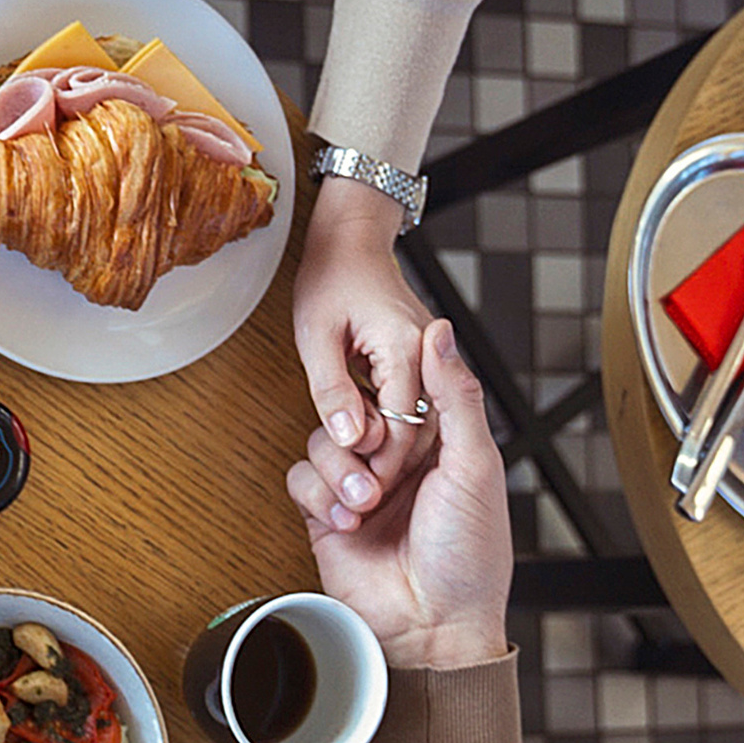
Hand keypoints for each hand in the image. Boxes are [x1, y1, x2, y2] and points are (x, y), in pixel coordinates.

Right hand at [287, 319, 510, 668]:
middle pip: (354, 409)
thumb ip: (455, 396)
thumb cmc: (469, 555)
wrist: (432, 629)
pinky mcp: (326, 515)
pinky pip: (300, 479)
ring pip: (322, 440)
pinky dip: (319, 496)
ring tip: (366, 504)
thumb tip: (441, 330)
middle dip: (362, 436)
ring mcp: (359, 487)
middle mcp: (396, 461)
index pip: (399, 388)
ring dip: (339, 470)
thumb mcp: (474, 466)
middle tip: (379, 462)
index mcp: (438, 442)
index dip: (391, 394)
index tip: (395, 410)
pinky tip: (347, 522)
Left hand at [292, 179, 434, 528]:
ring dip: (388, 452)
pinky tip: (363, 449)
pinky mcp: (420, 362)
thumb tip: (343, 436)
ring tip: (359, 485)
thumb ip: (331, 389)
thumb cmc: (330, 279)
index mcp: (405, 347)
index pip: (401, 423)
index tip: (355, 490)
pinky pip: (412, 407)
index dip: (376, 461)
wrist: (350, 240)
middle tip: (357, 502)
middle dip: (385, 466)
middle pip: (415, 428)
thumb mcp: (316, 337)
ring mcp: (427, 357)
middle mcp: (426, 354)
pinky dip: (389, 430)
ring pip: (417, 423)